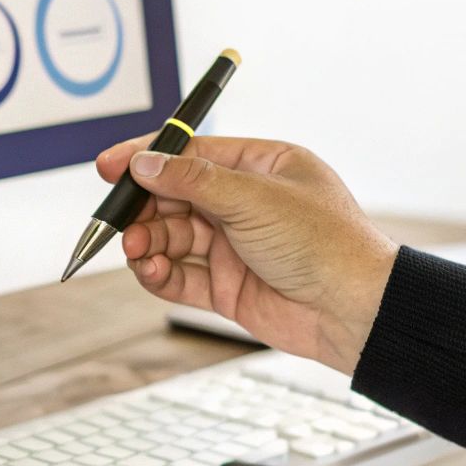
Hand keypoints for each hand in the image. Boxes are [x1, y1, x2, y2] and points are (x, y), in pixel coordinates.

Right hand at [95, 135, 399, 374]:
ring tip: (134, 248)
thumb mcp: (254, 198)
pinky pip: (181, 276)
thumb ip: (193, 180)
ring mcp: (236, 247)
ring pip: (172, 238)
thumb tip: (145, 162)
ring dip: (147, 241)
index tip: (110, 166)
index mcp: (261, 167)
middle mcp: (246, 205)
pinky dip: (159, 273)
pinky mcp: (228, 288)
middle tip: (116, 218)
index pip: (191, 154)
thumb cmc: (327, 243)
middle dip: (142, 208)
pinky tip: (148, 270)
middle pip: (174, 198)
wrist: (355, 311)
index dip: (148, 159)